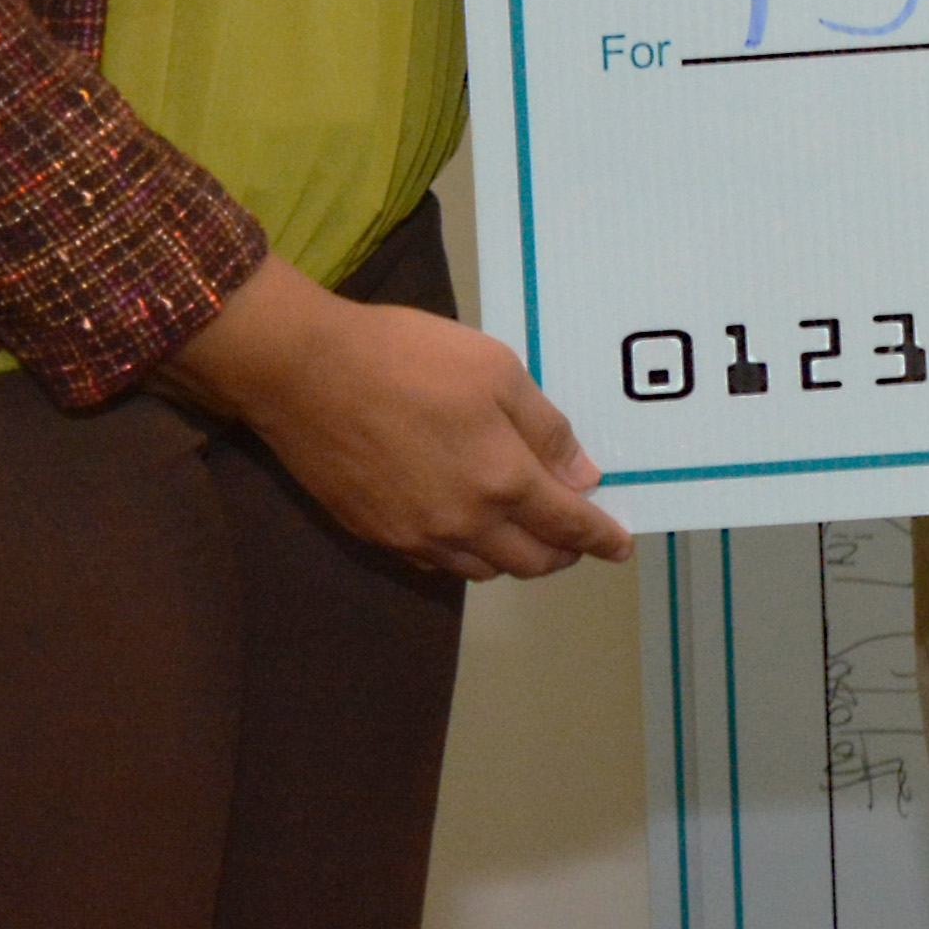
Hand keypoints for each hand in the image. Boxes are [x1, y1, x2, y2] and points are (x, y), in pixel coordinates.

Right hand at [159, 257, 633, 578]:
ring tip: (528, 533)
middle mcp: (463, 524)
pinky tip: (470, 532)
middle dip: (562, 553)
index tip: (621, 546)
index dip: (600, 538)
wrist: (307, 373)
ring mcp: (414, 536)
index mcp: (502, 480)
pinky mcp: (375, 535)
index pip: (567, 525)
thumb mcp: (498, 372)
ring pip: (481, 570)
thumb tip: (583, 478)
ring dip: (514, 559)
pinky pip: (436, 565)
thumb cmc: (411, 358)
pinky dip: (466, 557)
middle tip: (578, 537)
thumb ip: (546, 430)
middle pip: (527, 562)